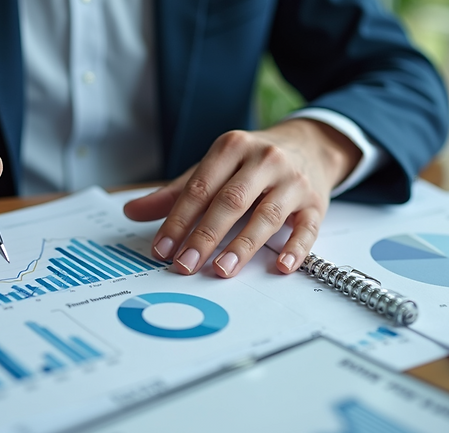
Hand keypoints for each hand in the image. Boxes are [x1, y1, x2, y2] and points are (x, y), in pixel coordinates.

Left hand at [123, 118, 361, 276]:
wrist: (310, 146)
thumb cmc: (252, 163)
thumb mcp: (214, 168)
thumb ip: (175, 193)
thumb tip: (132, 211)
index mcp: (232, 147)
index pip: (200, 188)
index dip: (179, 220)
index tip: (162, 248)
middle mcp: (265, 160)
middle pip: (230, 201)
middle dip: (205, 236)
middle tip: (185, 265)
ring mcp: (293, 181)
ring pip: (267, 216)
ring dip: (243, 245)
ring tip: (222, 269)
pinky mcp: (316, 203)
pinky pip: (307, 228)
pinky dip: (295, 249)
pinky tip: (280, 267)